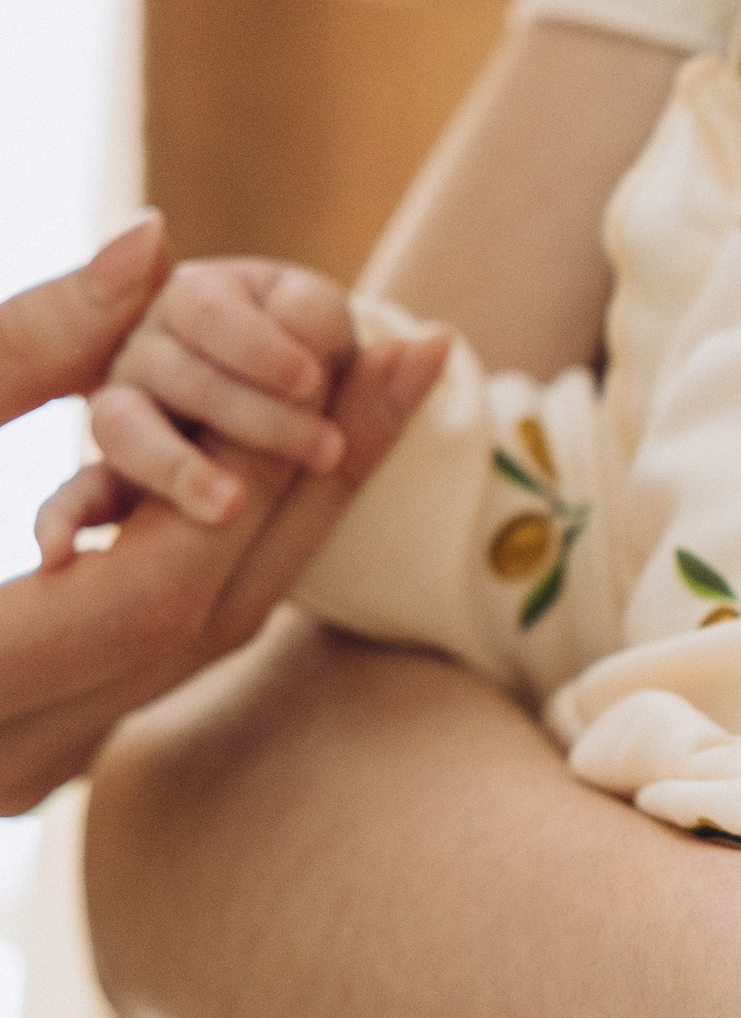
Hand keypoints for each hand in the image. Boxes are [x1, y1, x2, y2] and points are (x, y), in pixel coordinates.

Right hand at [0, 238, 443, 814]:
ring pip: (192, 642)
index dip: (304, 462)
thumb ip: (12, 351)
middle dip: (329, 473)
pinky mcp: (6, 752)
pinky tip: (269, 467)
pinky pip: (141, 653)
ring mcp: (8, 776)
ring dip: (287, 513)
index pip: (187, 582)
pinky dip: (212, 554)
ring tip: (370, 390)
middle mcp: (1, 763)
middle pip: (219, 614)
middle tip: (423, 346)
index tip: (389, 341)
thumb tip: (161, 241)